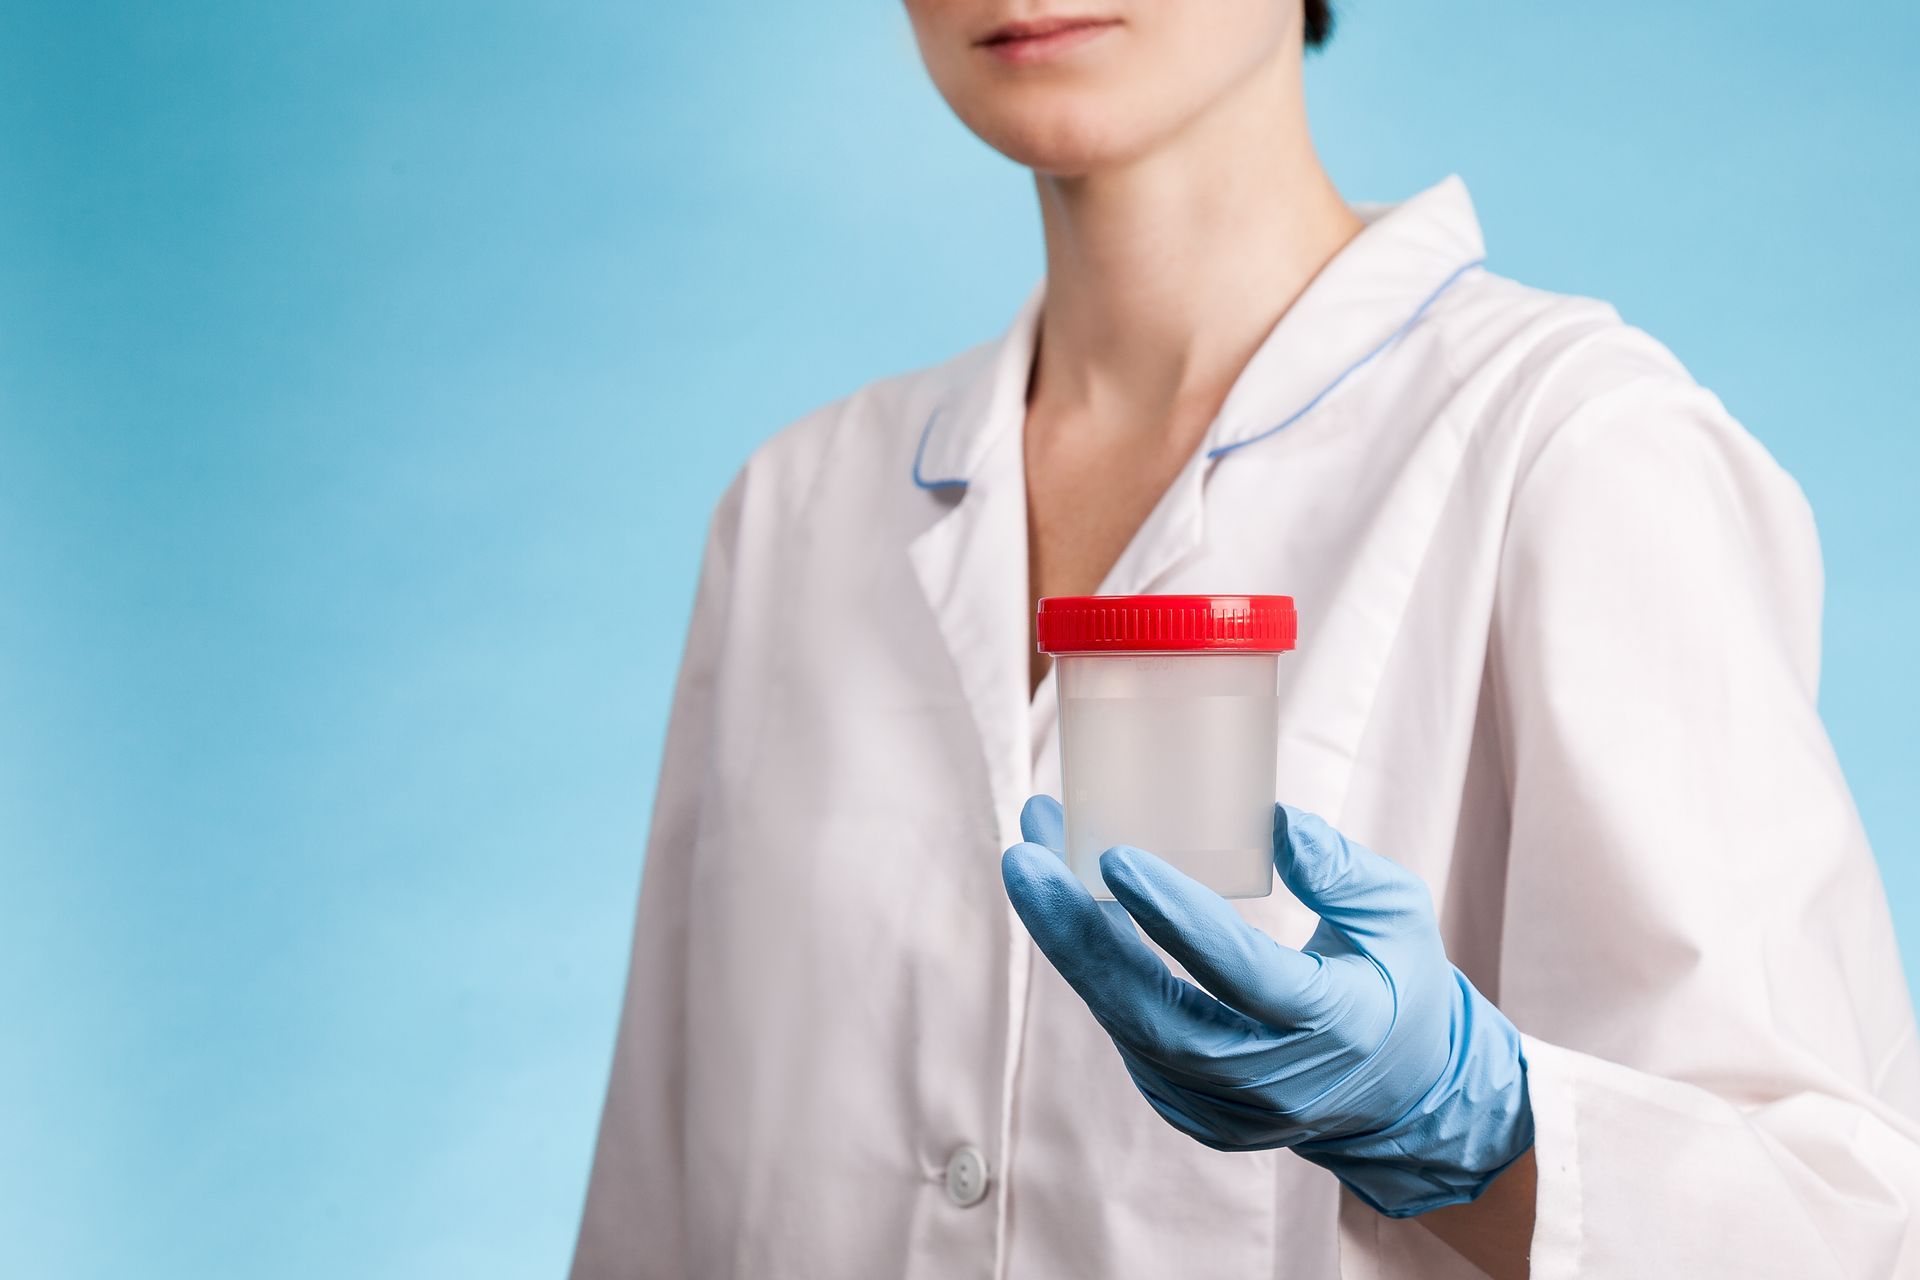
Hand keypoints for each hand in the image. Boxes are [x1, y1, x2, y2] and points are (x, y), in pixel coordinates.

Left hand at [1001, 795, 1531, 1217]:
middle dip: (1075, 935)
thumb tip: (1269, 816)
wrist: (1404, 1102)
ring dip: (1069, 943)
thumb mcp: (1400, 917)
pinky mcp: (1187, 1109)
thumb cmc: (1399, 989)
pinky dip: (1094, 972)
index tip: (1116, 856)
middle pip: (1150, 1012)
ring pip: (1124, 1025)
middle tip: (1024, 859)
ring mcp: (1220, 1106)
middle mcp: (1266, 1079)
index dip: (1176, 918)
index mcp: (1331, 1024)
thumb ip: (1340, 869)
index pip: (1241, 972)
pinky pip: (1127, 1036)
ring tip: (1031, 862)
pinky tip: (1064, 907)